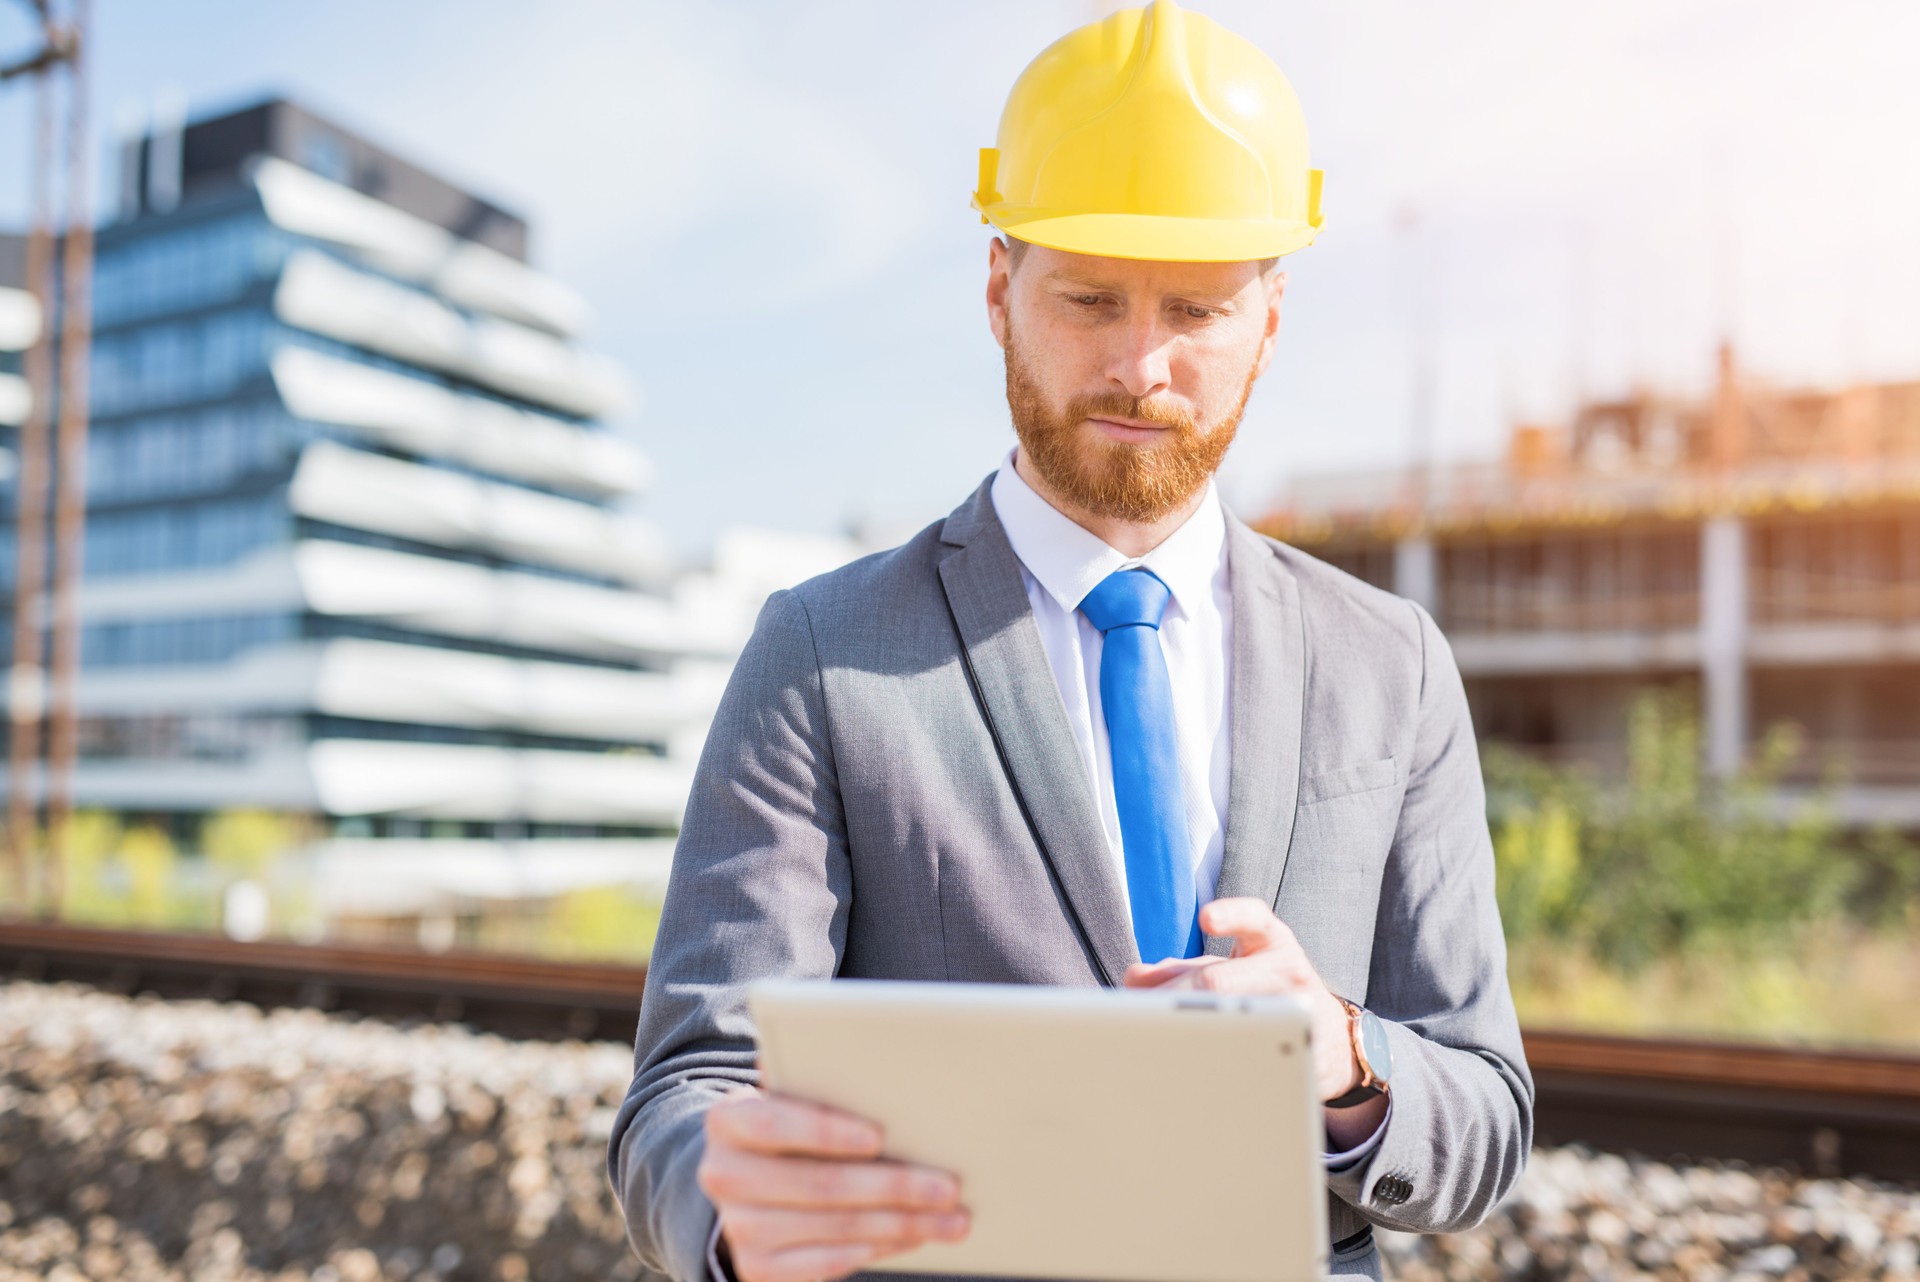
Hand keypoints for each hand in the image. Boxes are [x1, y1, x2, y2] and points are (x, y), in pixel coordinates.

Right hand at [697, 1087, 969, 1281]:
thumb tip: (885, 1072)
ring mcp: (739, 1228)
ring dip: (901, 1223)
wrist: (743, 1180)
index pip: (774, 1124)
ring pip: (835, 1226)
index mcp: (728, 1120)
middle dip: (893, 1185)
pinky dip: (879, 1247)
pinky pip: (829, 1262)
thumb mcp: (789, 1096)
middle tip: (948, 1186)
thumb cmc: (788, 1124)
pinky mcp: (759, 1268)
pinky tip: (914, 1235)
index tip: (879, 1136)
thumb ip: (818, 1080)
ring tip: (950, 1216)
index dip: (826, 1131)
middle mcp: (724, 1175)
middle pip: (819, 1184)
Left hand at [1123, 897, 1359, 1102]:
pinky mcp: (1297, 1053)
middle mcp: (1287, 970)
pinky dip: (1211, 1062)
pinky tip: (1188, 1067)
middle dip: (1173, 994)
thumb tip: (1135, 977)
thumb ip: (1185, 969)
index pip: (1254, 918)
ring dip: (1185, 1030)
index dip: (1230, 915)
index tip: (1206, 918)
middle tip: (1138, 1010)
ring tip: (1152, 1038)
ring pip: (1232, 1021)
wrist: (1331, 1040)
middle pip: (1221, 979)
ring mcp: (1298, 1012)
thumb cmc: (1268, 994)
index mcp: (1271, 941)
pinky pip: (1248, 1058)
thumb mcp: (1235, 969)